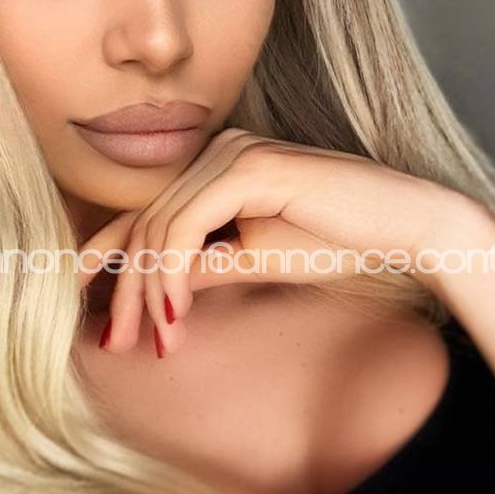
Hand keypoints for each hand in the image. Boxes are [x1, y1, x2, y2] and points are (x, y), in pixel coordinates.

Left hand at [77, 127, 469, 354]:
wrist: (405, 227)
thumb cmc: (340, 241)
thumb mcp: (253, 261)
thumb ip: (199, 266)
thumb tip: (149, 294)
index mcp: (219, 165)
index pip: (147, 213)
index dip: (107, 259)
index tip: (88, 308)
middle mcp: (220, 149)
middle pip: (146, 223)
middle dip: (127, 289)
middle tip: (119, 344)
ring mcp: (233, 152)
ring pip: (160, 227)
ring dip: (151, 292)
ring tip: (157, 343)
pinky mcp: (249, 166)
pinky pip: (186, 225)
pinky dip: (173, 274)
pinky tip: (177, 316)